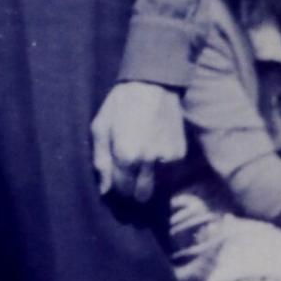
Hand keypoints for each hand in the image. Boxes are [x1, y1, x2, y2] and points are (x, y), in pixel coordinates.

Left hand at [91, 82, 186, 201]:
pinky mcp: (180, 154)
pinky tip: (154, 153)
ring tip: (142, 161)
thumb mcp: (100, 128)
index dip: (117, 186)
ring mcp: (168, 159)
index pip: (122, 190)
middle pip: (142, 196)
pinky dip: (161, 170)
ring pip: (158, 188)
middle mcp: (149, 162)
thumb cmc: (121, 104)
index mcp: (126, 155)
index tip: (116, 177)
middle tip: (128, 174)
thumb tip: (105, 190)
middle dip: (133, 189)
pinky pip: (169, 175)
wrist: (153, 85)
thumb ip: (101, 161)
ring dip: (149, 181)